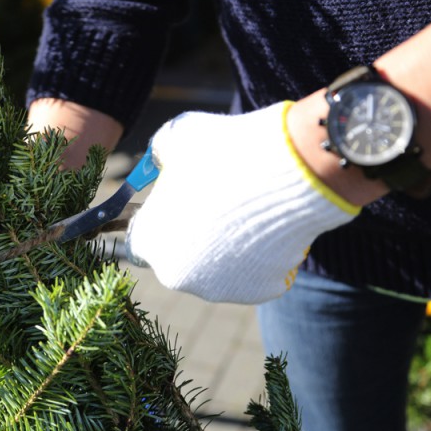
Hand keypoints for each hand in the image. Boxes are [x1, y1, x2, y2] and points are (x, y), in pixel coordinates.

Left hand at [125, 102, 360, 303]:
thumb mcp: (176, 138)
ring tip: (245, 209)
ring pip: (217, 267)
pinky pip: (254, 272)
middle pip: (179, 257)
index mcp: (150, 243)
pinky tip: (268, 225)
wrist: (289, 168)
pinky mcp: (259, 292)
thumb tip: (161, 160)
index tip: (172, 205)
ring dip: (224, 246)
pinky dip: (259, 254)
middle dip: (191, 235)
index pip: (141, 239)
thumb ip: (159, 155)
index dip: (157, 219)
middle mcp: (178, 276)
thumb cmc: (222, 151)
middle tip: (215, 204)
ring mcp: (219, 288)